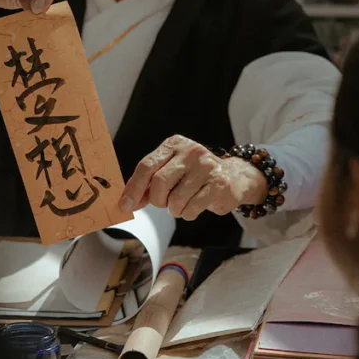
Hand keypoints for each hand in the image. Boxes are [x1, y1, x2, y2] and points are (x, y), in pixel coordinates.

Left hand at [119, 135, 268, 220]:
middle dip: (158, 201)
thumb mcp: (171, 171)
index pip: (147, 166)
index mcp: (175, 144)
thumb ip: (149, 183)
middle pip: (159, 183)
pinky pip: (192, 208)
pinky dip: (188, 213)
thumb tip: (127, 202)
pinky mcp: (219, 184)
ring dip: (175, 210)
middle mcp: (191, 151)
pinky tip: (195, 206)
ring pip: (175, 199)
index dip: (133, 188)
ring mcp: (207, 166)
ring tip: (183, 203)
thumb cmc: (195, 176)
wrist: (234, 177)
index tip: (125, 206)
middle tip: (164, 204)